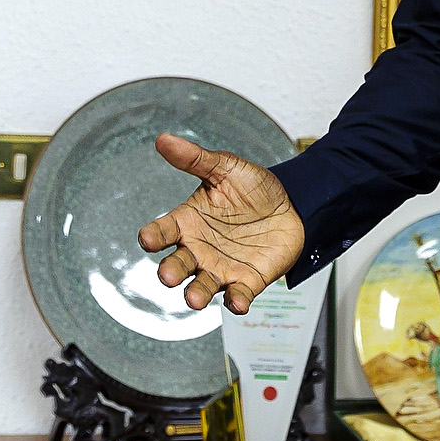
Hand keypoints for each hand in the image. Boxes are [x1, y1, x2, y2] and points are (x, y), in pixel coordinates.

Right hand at [138, 133, 304, 315]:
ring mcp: (221, 267)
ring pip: (202, 286)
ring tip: (193, 299)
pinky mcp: (247, 281)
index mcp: (187, 221)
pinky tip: (236, 302)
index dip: (152, 236)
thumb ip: (195, 159)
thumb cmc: (252, 186)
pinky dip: (236, 302)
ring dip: (196, 294)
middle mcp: (199, 249)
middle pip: (177, 265)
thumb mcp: (224, 167)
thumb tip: (163, 138)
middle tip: (168, 276)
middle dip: (171, 272)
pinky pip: (238, 295)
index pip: (162, 231)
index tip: (147, 238)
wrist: (292, 203)